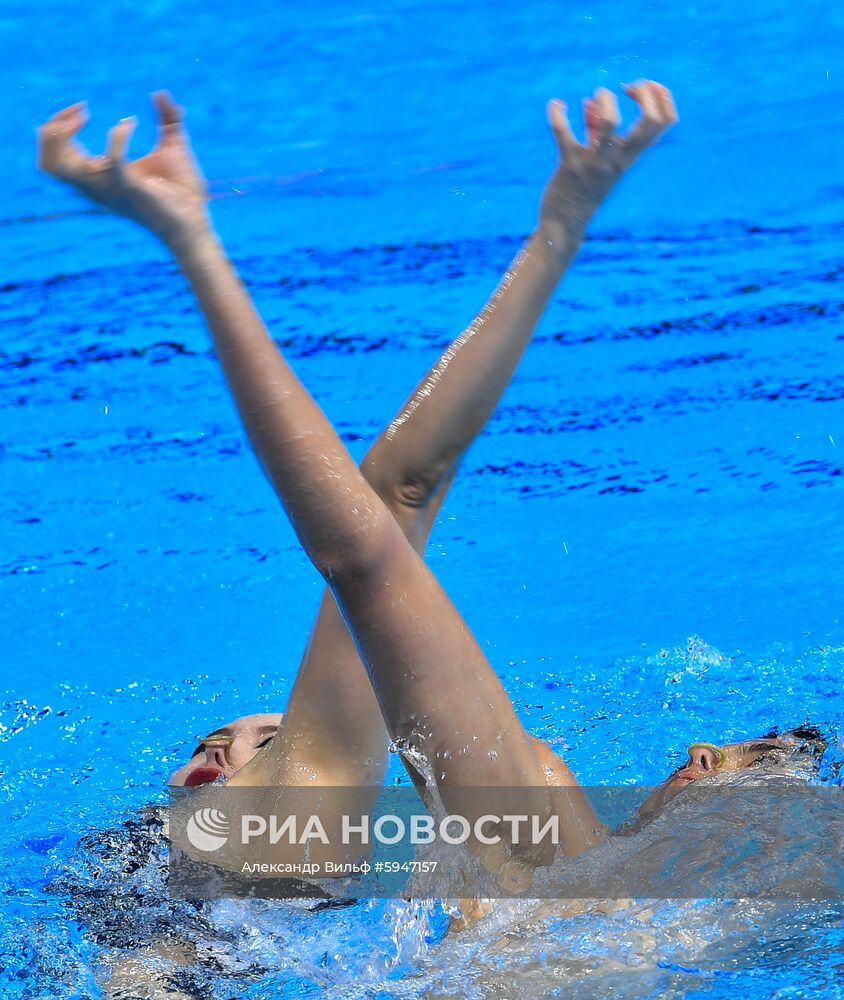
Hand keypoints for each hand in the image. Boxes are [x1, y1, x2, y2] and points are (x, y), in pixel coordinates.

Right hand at [37, 92, 210, 250]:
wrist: (198, 222)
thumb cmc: (183, 191)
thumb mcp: (172, 145)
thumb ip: (166, 118)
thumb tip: (161, 93)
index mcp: (100, 179)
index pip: (54, 158)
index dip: (56, 127)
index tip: (81, 110)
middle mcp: (98, 187)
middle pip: (47, 163)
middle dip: (52, 129)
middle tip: (80, 113)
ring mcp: (111, 189)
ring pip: (60, 167)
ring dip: (63, 133)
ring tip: (84, 116)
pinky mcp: (130, 189)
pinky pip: (112, 160)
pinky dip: (118, 136)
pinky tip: (131, 122)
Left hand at [538, 80, 677, 244]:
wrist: (564, 226)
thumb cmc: (582, 188)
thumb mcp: (597, 159)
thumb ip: (595, 128)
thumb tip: (590, 100)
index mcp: (630, 158)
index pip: (664, 122)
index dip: (661, 97)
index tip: (641, 89)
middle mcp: (617, 160)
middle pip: (650, 121)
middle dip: (646, 93)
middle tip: (627, 88)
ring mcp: (594, 163)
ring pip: (609, 122)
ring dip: (605, 99)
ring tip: (594, 97)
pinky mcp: (568, 165)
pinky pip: (563, 132)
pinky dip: (557, 113)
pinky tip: (556, 105)